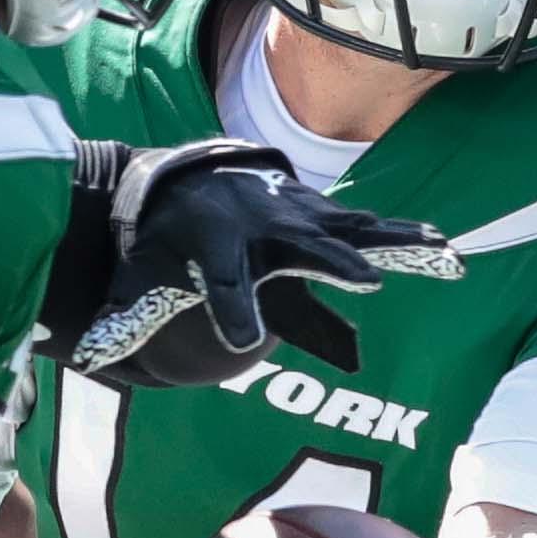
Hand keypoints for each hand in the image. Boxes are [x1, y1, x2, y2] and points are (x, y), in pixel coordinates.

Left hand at [68, 140, 462, 383]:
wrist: (192, 183)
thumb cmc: (170, 241)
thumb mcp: (141, 279)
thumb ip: (126, 318)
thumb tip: (91, 354)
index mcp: (213, 246)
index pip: (221, 281)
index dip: (230, 308)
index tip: (240, 337)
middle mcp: (262, 226)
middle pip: (300, 246)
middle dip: (330, 259)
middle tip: (362, 275)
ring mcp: (299, 216)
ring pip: (348, 230)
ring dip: (392, 241)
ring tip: (437, 251)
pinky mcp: (323, 217)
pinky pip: (368, 229)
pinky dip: (406, 239)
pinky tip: (445, 251)